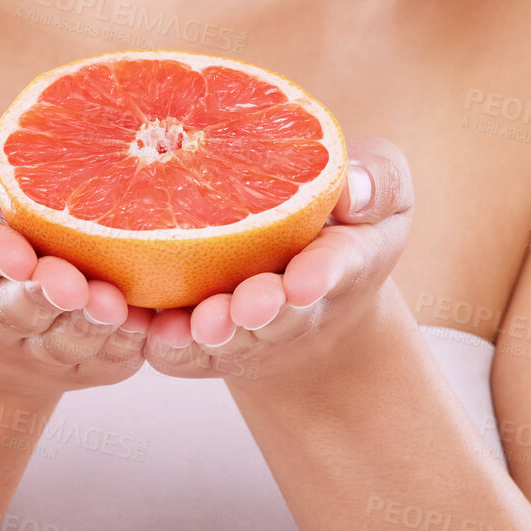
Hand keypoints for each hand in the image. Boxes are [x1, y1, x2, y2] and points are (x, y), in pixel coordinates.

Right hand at [0, 144, 153, 398]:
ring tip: (112, 305)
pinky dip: (124, 345)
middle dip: (44, 296)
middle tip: (71, 284)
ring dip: (88, 325)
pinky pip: (101, 362)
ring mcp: (28, 350)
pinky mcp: (74, 368)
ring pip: (60, 343)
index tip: (17, 252)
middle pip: (13, 310)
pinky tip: (145, 323)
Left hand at [142, 138, 413, 386]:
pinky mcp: (203, 341)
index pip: (336, 266)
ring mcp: (248, 327)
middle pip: (278, 313)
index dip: (321, 273)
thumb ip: (379, 180)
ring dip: (211, 331)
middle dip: (261, 309)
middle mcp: (294, 305)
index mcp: (343, 260)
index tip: (304, 280)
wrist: (305, 274)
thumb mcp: (383, 187)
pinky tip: (148, 326)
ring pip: (228, 336)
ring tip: (195, 325)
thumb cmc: (344, 217)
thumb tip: (354, 190)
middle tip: (246, 306)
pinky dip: (166, 343)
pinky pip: (182, 350)